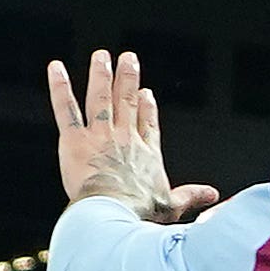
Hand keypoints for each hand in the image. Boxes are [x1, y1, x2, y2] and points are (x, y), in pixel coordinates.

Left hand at [47, 50, 219, 221]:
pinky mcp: (74, 141)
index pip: (147, 124)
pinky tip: (56, 69)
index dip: (147, 108)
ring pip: (99, 97)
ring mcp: (99, 136)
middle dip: (127, 78)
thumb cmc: (140, 214)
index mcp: (146, 153)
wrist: (113, 214)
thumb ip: (191, 195)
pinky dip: (60, 88)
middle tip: (128, 58)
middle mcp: (124, 138)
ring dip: (101, 74)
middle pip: (126, 101)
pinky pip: (66, 109)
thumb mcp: (172, 205)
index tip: (145, 93)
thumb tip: (213, 195)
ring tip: (101, 56)